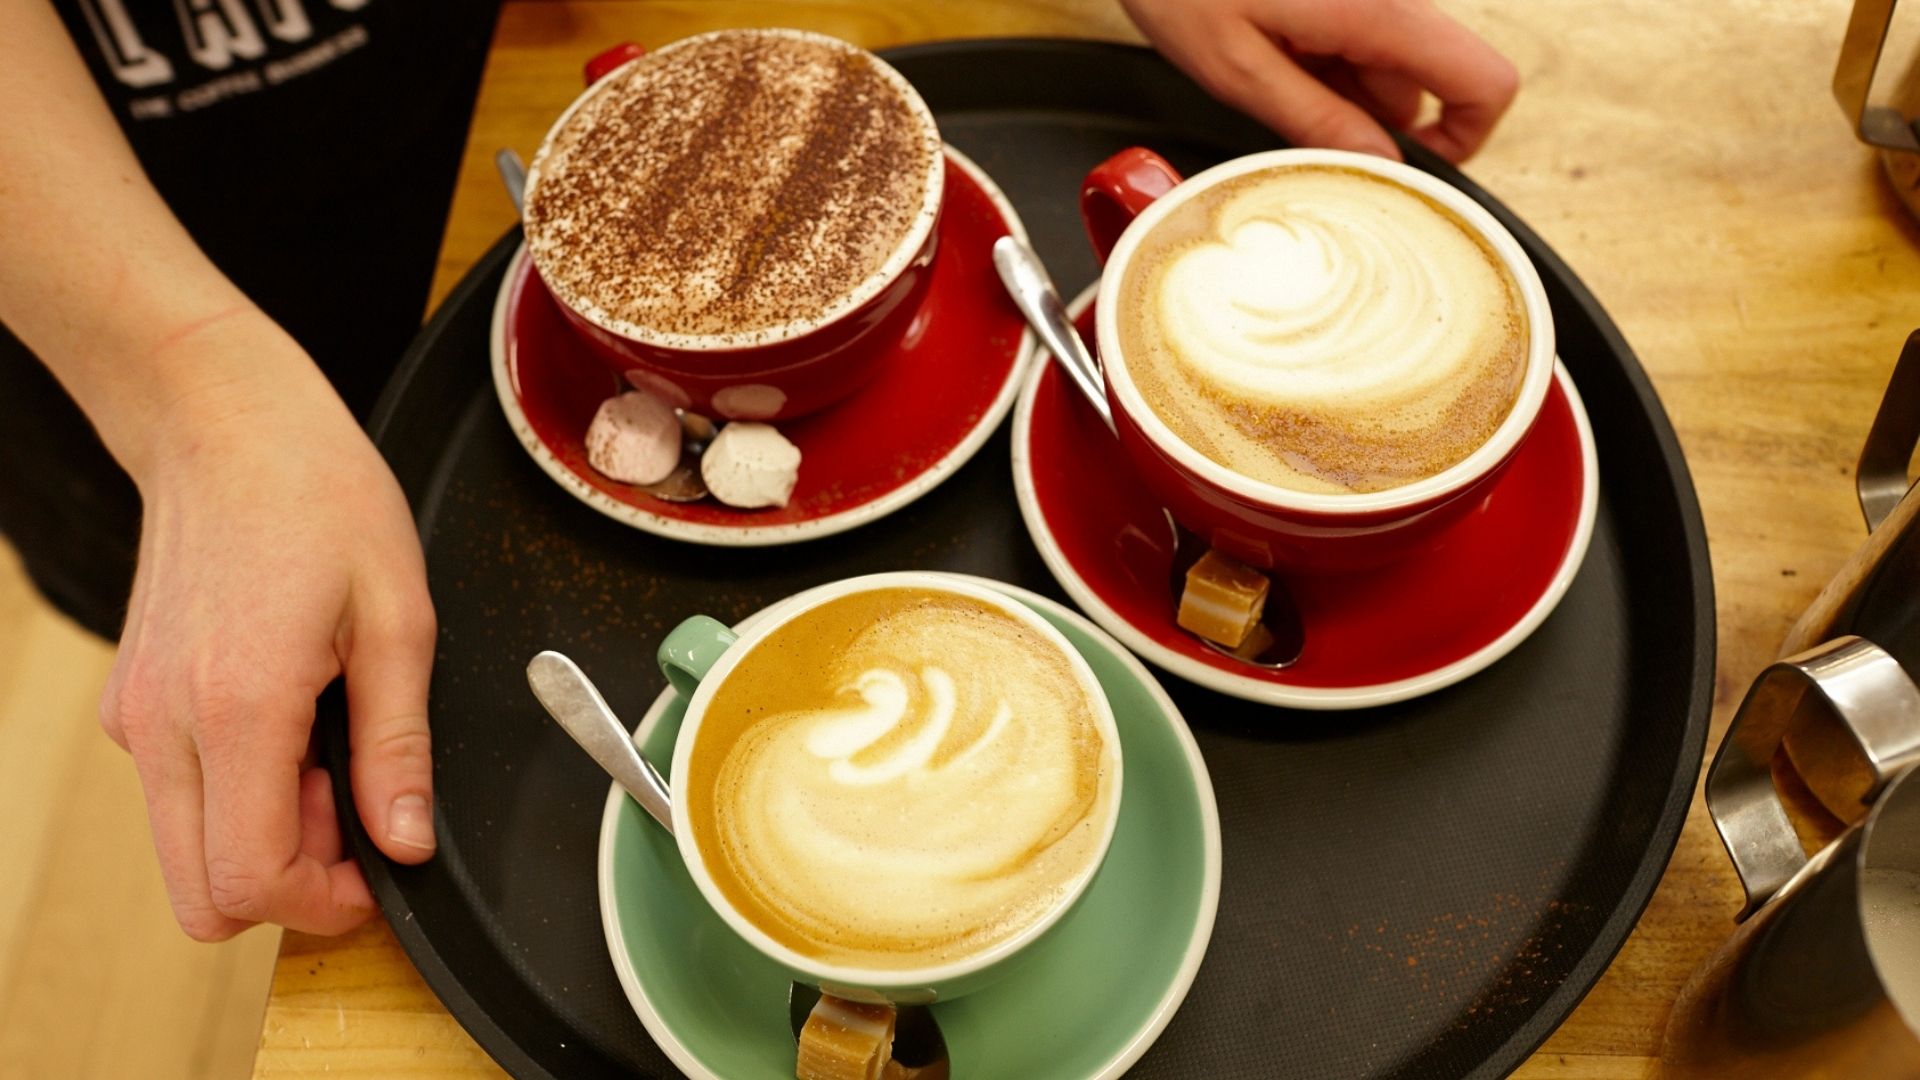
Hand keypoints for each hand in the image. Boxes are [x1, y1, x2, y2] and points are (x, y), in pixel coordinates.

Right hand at [98, 319, 436, 940]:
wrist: (225, 424)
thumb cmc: (318, 498)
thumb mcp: (399, 620)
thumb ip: (399, 746)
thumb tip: (406, 841)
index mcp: (237, 707)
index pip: (251, 880)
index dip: (324, 903)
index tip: (379, 867)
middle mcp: (164, 726)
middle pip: (202, 894)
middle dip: (292, 879)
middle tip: (356, 801)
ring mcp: (135, 717)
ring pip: (186, 852)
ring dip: (266, 835)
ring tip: (330, 745)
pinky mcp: (131, 702)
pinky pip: (179, 797)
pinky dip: (238, 793)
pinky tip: (292, 720)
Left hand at [1122, 0, 1518, 162]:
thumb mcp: (1237, 69)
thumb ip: (1313, 119)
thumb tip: (1378, 164)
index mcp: (1378, 12)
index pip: (1486, 81)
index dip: (1465, 138)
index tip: (1414, 171)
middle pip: (1430, 81)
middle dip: (1375, 123)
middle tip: (1300, 132)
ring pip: (1390, 65)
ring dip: (1343, 95)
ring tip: (1271, 82)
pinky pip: (1360, 41)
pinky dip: (1326, 67)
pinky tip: (1274, 60)